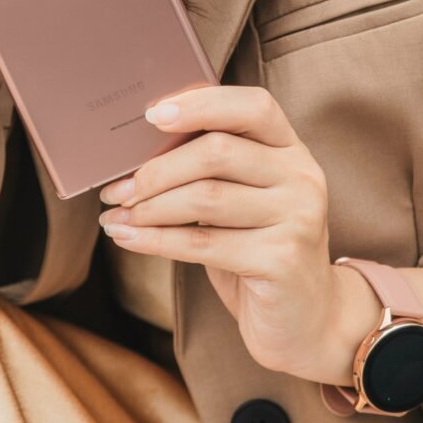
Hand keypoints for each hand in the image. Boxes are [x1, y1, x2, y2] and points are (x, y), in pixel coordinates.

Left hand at [98, 84, 358, 383]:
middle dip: (156, 169)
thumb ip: (211, 168)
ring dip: (149, 207)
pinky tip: (128, 238)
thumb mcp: (243, 198)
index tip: (151, 116)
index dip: (200, 104)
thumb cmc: (258, 248)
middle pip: (218, 151)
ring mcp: (297, 218)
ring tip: (117, 215)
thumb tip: (136, 152)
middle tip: (116, 189)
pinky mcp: (282, 260)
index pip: (253, 106)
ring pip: (206, 197)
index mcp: (291, 149)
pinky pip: (203, 243)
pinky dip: (155, 240)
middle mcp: (302, 177)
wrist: (305, 318)